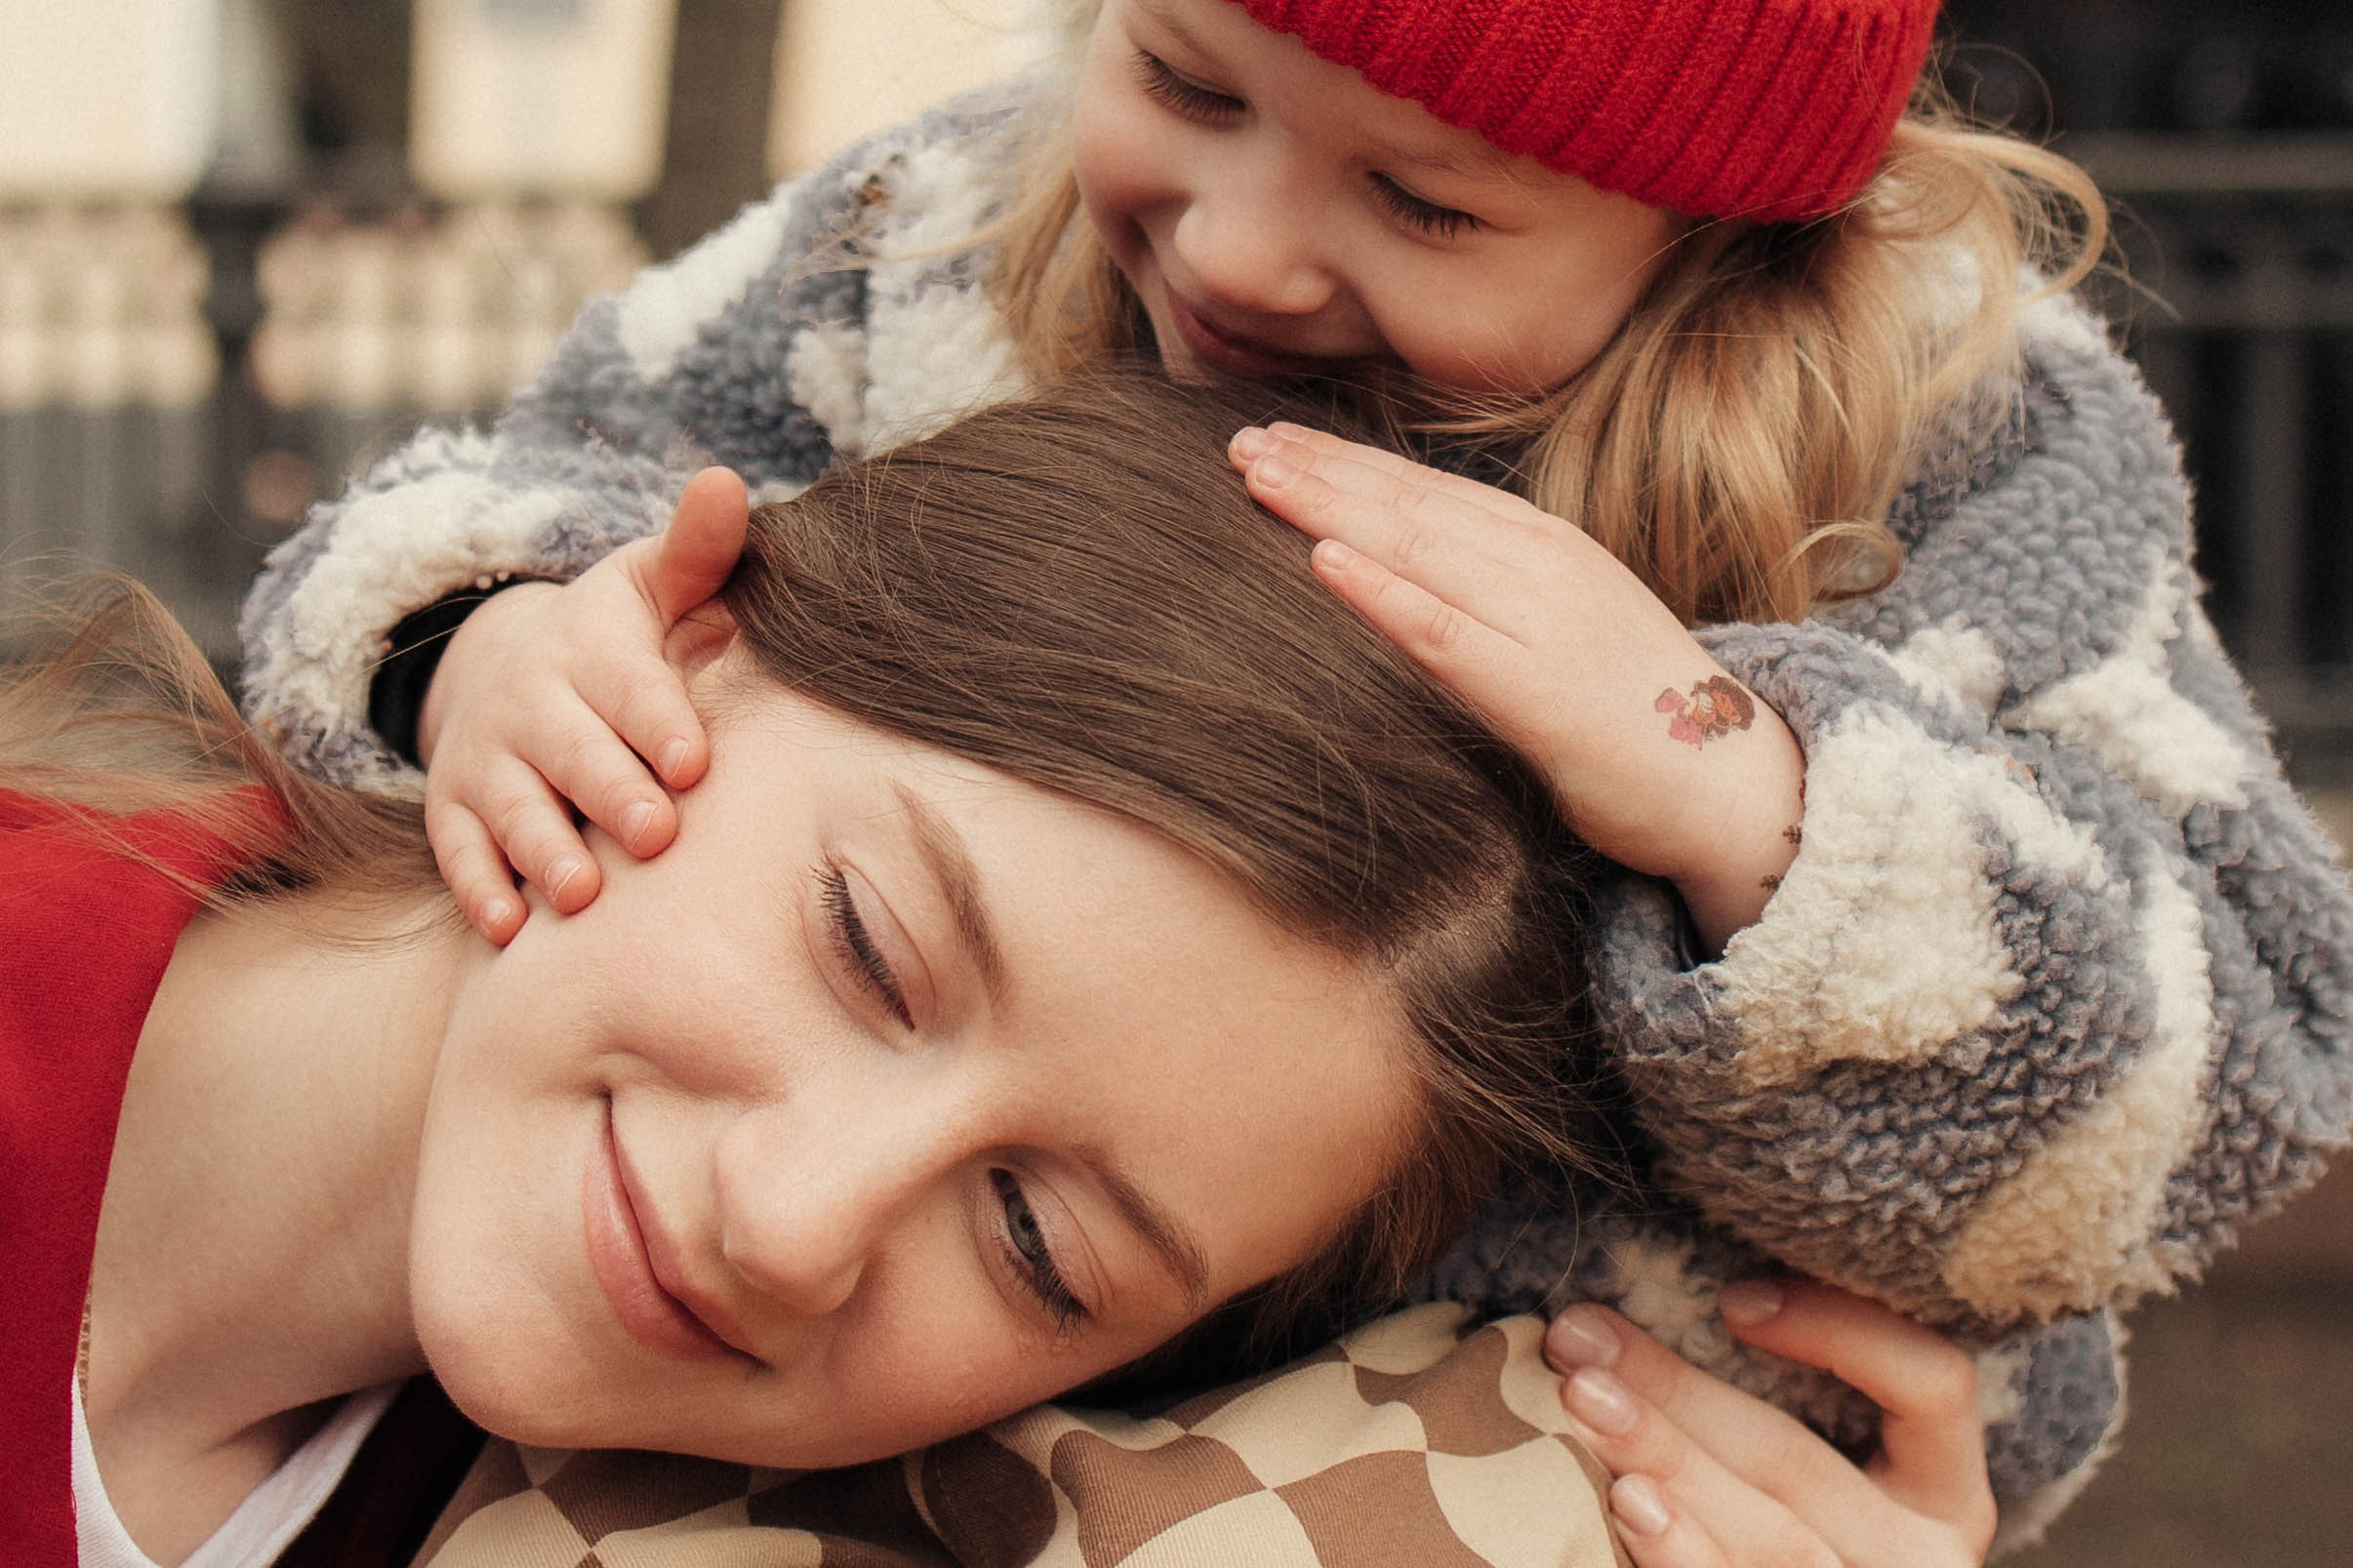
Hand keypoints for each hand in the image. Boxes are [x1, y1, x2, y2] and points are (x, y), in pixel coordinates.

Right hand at [418, 467, 748, 941]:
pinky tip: (508, 930)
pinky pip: (460, 854)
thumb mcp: (651, 584)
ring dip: (545, 851)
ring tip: (581, 895)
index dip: (659, 721)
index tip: (694, 759)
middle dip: (611, 793)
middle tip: (655, 834)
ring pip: (514, 810)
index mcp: (591, 649)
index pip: (628, 685)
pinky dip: (480, 890)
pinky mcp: (456, 811)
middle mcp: (532, 703)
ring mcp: (489, 760)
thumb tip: (726, 481)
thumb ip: (698, 550)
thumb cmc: (617, 639)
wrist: (509, 666)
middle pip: (573, 753)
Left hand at [1228, 423, 1805, 952]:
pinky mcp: (1535, 687)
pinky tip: (1321, 559)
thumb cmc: (1636, 717)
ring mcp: (1541, 619)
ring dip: (1329, 507)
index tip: (1280, 436)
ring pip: (1415, 547)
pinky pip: (1441, 629)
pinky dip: (1379, 590)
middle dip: (1322, 469)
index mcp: (1547, 547)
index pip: (1430, 488)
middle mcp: (1542, 564)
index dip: (1350, 459)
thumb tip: (1409, 574)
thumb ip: (1495, 595)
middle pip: (1411, 504)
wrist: (1730, 784)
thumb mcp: (1563, 629)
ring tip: (1258, 478)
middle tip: (1240, 442)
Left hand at [1543, 1283, 1995, 1565]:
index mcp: (1944, 1497)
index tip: (1731, 1300)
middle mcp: (1919, 1558)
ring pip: (1768, 1534)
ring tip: (1587, 1406)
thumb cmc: (1779, 1524)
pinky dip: (1678, 1550)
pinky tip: (1622, 1505)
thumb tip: (1631, 1320)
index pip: (1933, 1386)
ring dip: (1666, 1460)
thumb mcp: (1817, 1479)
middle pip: (1799, 1462)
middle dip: (1679, 1392)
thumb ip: (1772, 1409)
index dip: (1843, 1331)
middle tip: (1580, 1335)